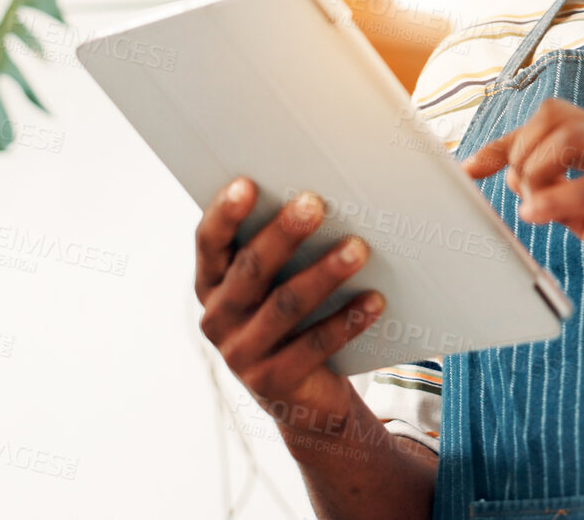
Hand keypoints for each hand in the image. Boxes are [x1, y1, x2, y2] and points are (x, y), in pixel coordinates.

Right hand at [194, 179, 384, 434]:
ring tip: (358, 248)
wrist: (301, 400)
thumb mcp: (272, 286)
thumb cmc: (289, 319)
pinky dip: (347, 320)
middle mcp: (217, 319)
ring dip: (324, 274)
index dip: (224, 214)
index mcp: (210, 284)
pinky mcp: (274, 382)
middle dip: (284, 234)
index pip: (209, 243)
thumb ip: (278, 250)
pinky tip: (375, 300)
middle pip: (251, 269)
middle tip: (315, 203)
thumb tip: (317, 199)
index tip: (247, 183)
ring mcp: (241, 354)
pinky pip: (314, 346)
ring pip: (285, 306)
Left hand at [462, 99, 583, 338]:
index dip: (506, 138)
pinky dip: (551, 202)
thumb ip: (571, 201)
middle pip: (556, 115)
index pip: (555, 118)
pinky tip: (538, 221)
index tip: (474, 167)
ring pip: (570, 139)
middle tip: (517, 193)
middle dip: (518, 149)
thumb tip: (525, 189)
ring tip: (534, 208)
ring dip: (534, 171)